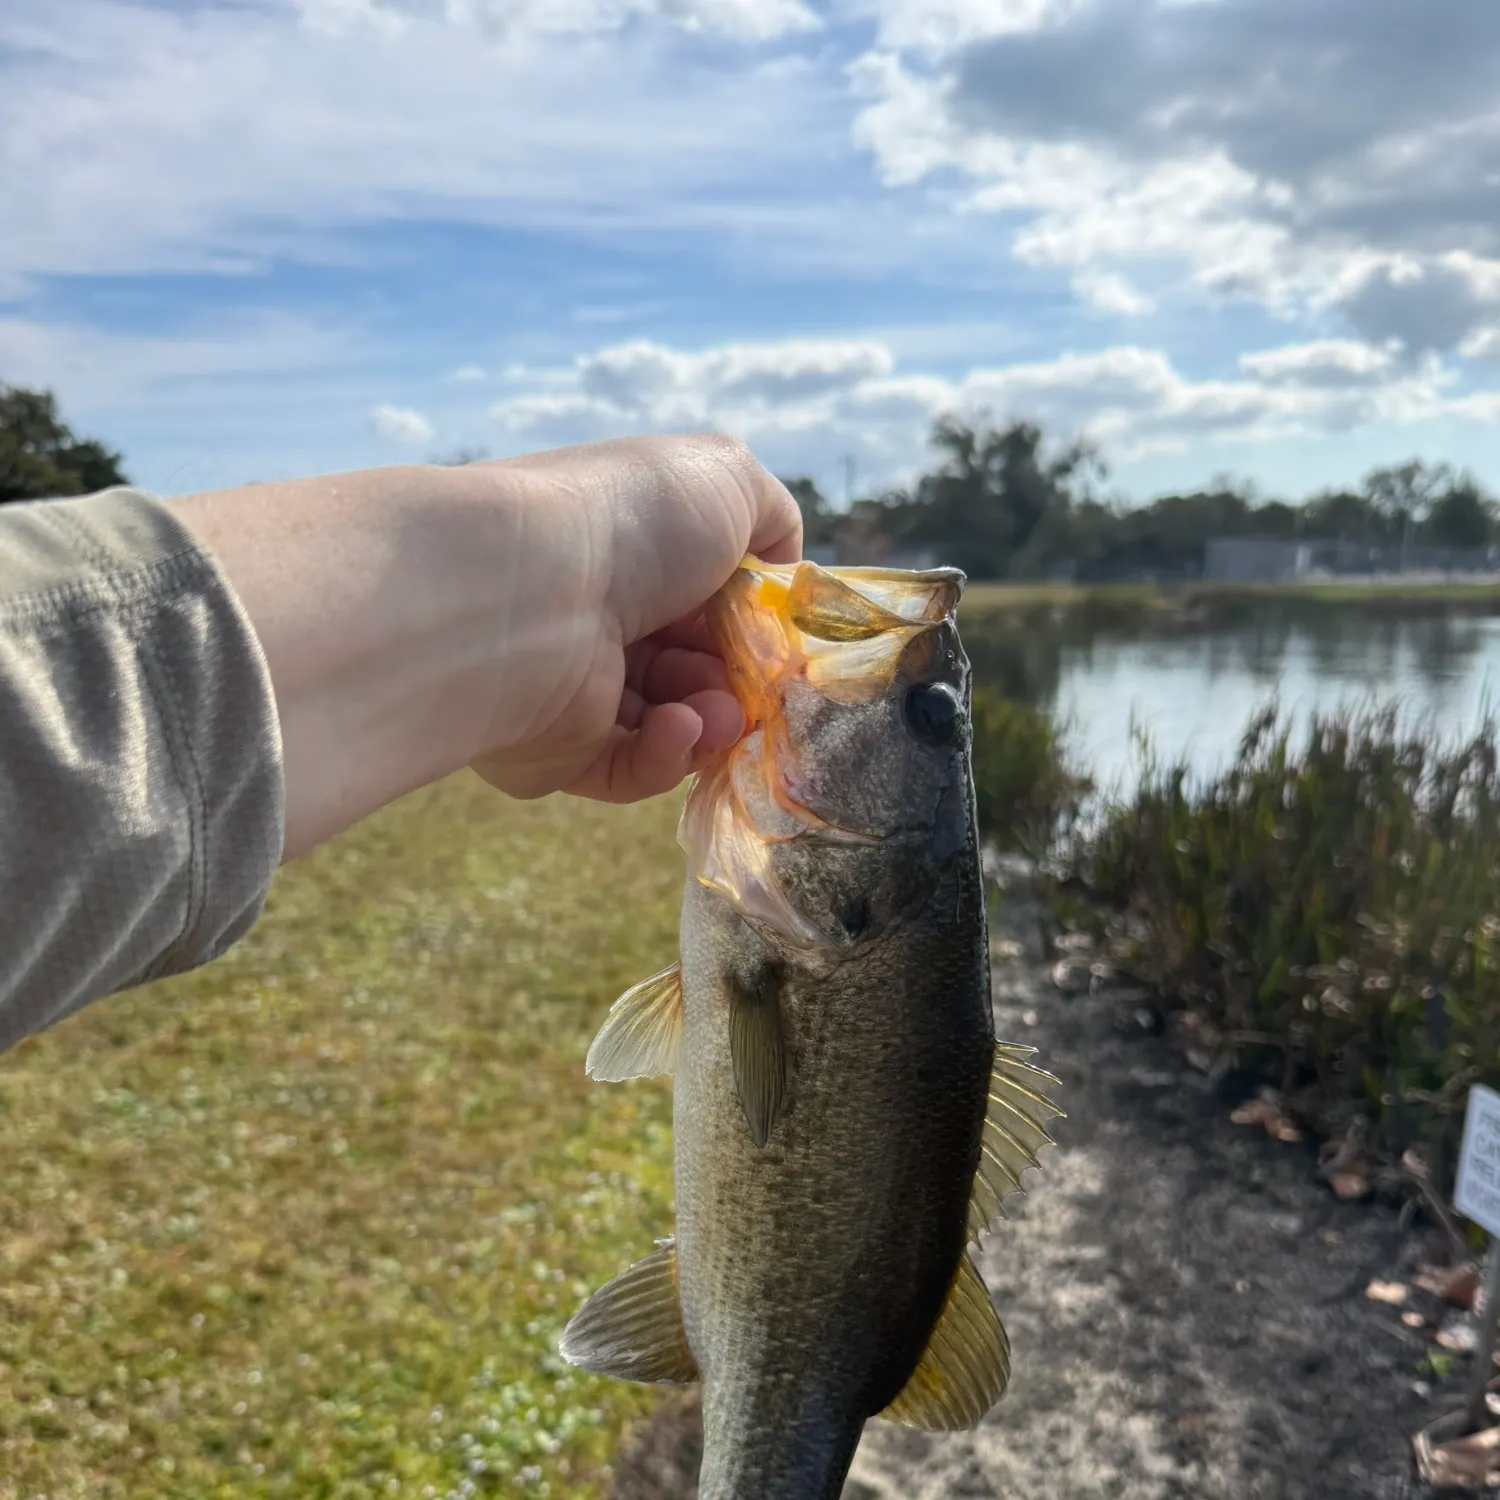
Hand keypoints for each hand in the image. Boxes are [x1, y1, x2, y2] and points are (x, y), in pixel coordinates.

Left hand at [175, 435, 800, 860]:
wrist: (521, 594)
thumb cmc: (628, 524)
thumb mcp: (726, 480)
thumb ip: (772, 516)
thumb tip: (782, 565)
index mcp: (630, 549)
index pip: (704, 596)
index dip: (750, 619)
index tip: (781, 638)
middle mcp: (596, 614)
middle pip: (692, 666)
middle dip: (737, 677)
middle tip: (755, 685)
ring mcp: (571, 686)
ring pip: (668, 724)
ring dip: (711, 720)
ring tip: (717, 713)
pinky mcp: (551, 753)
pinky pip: (628, 769)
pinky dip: (666, 754)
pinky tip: (678, 729)